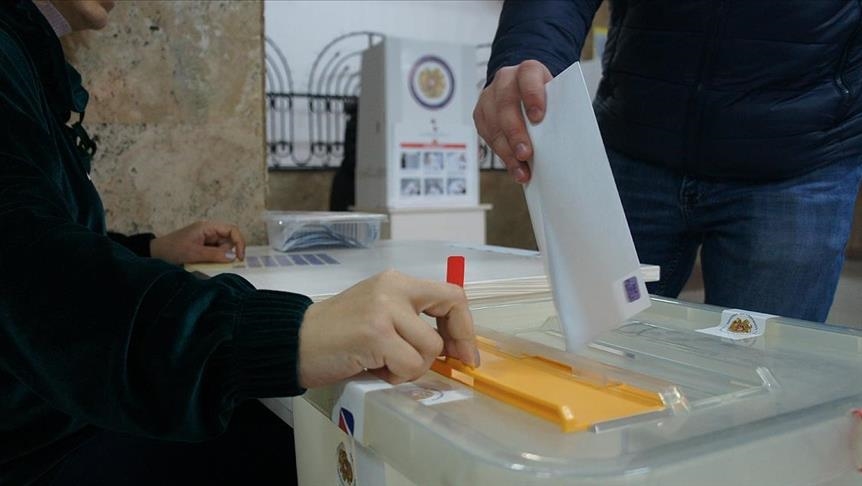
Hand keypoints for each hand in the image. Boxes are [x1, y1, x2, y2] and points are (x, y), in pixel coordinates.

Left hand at [150, 221, 245, 264]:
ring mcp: (206, 240)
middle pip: (228, 241)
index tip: (239, 257)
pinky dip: (213, 261)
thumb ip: (214, 255)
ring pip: (222, 250)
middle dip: (227, 253)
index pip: (232, 230)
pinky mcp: (202, 248)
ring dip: (218, 259)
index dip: (239, 242)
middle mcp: (209, 232)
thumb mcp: (194, 253)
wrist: (154, 254)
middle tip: (217, 263)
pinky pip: (214, 254)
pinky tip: (203, 264)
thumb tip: (233, 257)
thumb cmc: (172, 249)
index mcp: (208, 227)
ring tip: (204, 264)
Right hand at [298, 270, 477, 387]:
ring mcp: (385, 310)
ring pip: (431, 348)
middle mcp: (393, 289)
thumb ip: (410, 320)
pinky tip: (376, 370)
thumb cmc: (335, 334)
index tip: (465, 351)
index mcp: (396, 281)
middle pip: (451, 311)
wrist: (293, 341)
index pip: (450, 293)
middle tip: (452, 365)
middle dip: (456, 344)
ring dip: (414, 367)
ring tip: (386, 365)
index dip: (464, 324)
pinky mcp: (376, 334)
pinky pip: (410, 364)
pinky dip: (398, 375)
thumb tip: (451, 347)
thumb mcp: (377, 312)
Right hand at [473, 60, 551, 183]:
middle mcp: (505, 80)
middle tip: (525, 154)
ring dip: (507, 150)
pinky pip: (487, 136)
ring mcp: (489, 97)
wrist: (524, 89)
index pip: (528, 77)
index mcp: (528, 70)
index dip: (532, 96)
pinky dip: (502, 154)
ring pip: (494, 125)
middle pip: (506, 105)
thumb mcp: (554, 96)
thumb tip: (566, 137)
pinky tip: (514, 167)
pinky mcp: (480, 114)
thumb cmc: (544, 96)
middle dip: (515, 133)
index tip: (538, 117)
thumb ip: (557, 109)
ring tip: (521, 170)